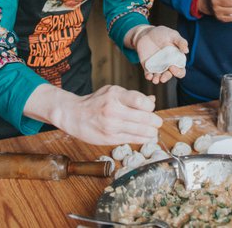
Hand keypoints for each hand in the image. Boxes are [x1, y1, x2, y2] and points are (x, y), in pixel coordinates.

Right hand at [25, 83, 161, 144]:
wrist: (73, 115)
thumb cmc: (95, 101)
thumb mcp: (112, 92)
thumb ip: (132, 96)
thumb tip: (152, 100)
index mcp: (115, 95)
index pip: (140, 101)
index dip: (150, 106)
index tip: (151, 108)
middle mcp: (113, 110)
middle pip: (143, 118)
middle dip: (155, 122)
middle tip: (158, 123)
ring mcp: (111, 125)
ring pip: (139, 131)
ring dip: (151, 132)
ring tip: (153, 132)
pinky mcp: (109, 138)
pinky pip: (131, 139)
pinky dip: (142, 139)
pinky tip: (147, 138)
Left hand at [132, 25, 188, 83]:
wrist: (147, 33)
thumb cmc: (163, 33)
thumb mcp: (173, 35)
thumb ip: (180, 42)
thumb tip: (186, 50)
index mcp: (176, 59)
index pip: (180, 70)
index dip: (178, 71)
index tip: (172, 67)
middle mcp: (167, 65)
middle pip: (169, 75)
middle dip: (167, 77)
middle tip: (163, 77)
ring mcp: (157, 67)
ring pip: (159, 77)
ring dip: (157, 80)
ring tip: (155, 80)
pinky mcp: (147, 66)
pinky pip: (149, 74)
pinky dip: (149, 76)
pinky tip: (148, 76)